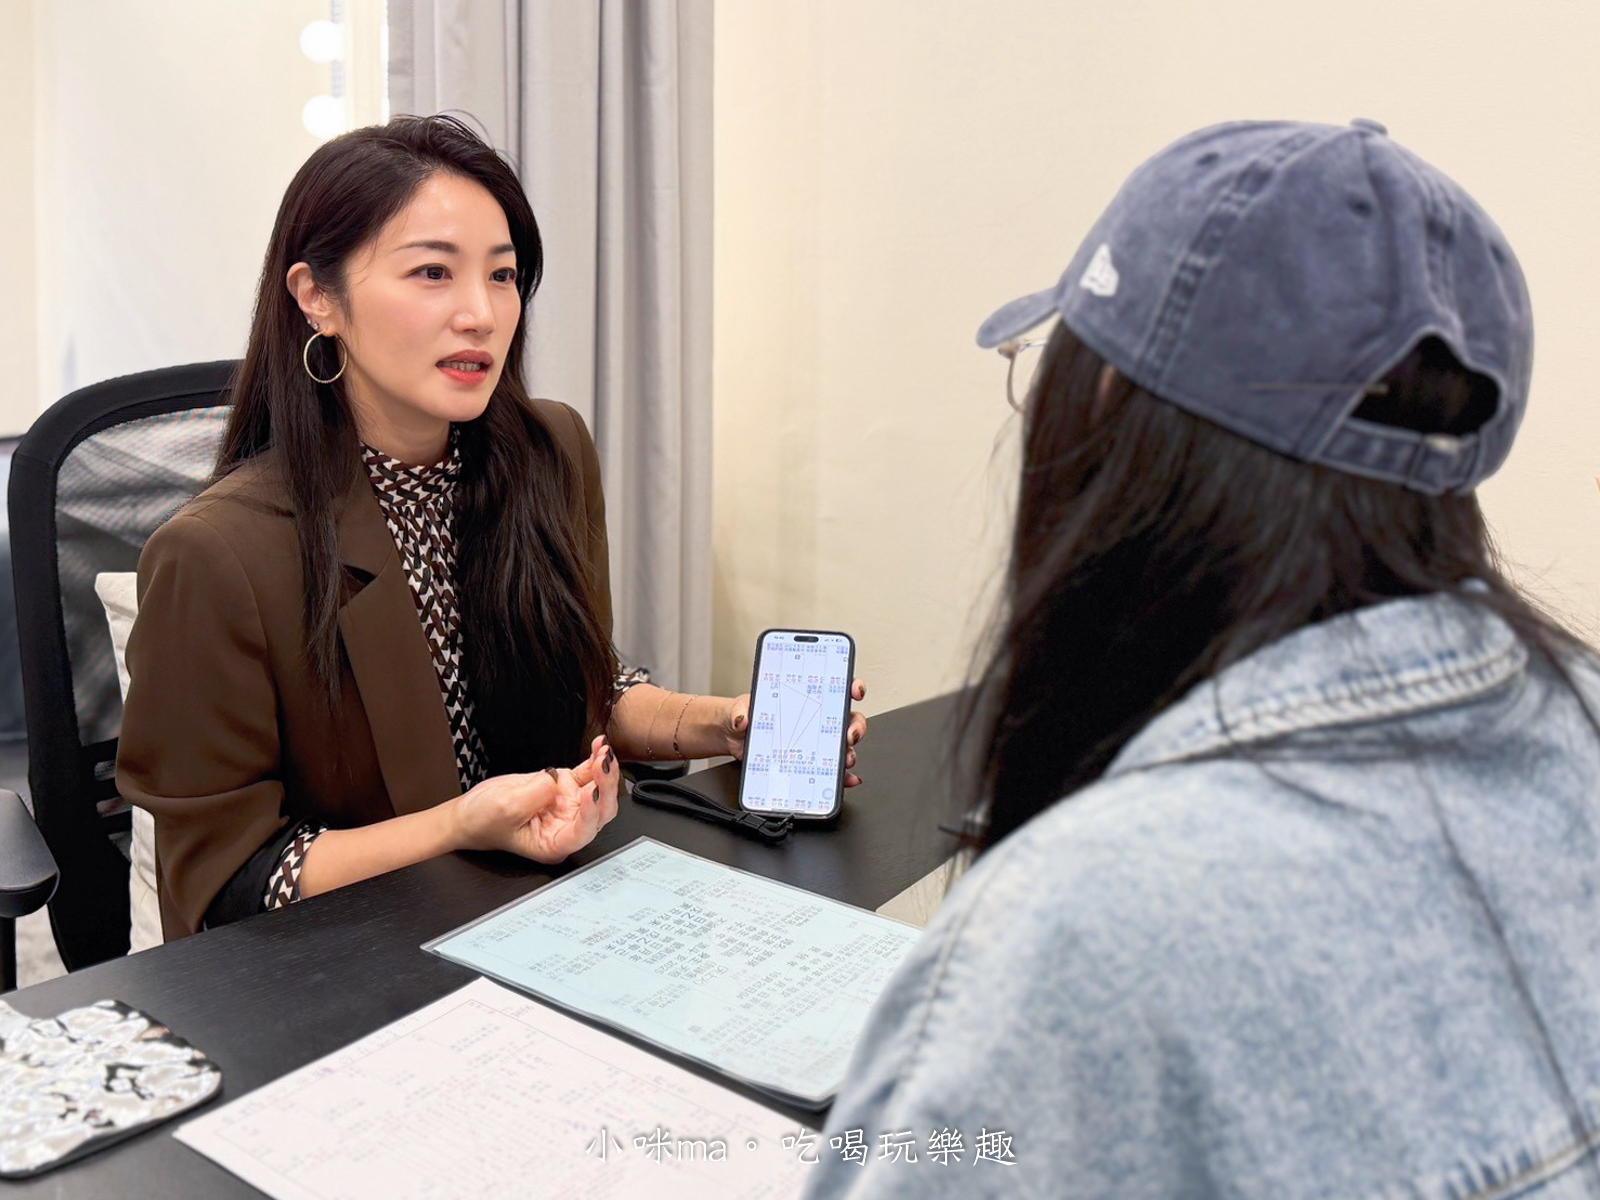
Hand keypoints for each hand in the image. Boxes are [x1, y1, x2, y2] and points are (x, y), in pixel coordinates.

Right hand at [450, 736, 620, 861]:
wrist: (470, 812)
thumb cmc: (483, 822)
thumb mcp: (506, 808)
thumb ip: (536, 795)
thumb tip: (556, 780)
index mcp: (555, 844)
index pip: (583, 831)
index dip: (591, 811)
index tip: (592, 791)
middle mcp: (567, 826)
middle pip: (599, 810)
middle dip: (606, 786)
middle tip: (603, 765)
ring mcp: (568, 806)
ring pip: (598, 789)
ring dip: (605, 770)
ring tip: (603, 751)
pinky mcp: (564, 787)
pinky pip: (586, 774)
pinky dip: (594, 760)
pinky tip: (599, 746)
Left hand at [723, 679, 869, 786]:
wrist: (732, 738)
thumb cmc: (743, 715)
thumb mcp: (740, 707)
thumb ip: (740, 710)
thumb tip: (743, 719)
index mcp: (803, 698)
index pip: (836, 688)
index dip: (851, 686)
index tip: (854, 690)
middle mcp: (814, 719)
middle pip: (848, 719)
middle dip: (856, 726)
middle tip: (849, 734)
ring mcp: (813, 742)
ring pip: (843, 746)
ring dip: (849, 753)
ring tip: (845, 760)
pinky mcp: (808, 762)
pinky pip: (831, 770)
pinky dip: (842, 776)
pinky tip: (845, 780)